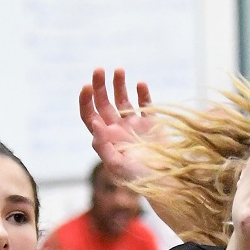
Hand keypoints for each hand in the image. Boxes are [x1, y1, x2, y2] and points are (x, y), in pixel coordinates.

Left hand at [79, 68, 158, 183]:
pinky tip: (141, 84)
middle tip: (99, 70)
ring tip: (119, 70)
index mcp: (106, 137)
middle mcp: (117, 128)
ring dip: (119, 84)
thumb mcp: (115, 164)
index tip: (87, 86)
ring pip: (122, 99)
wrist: (164, 179)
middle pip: (103, 102)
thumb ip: (102, 145)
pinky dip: (143, 92)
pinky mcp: (152, 122)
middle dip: (99, 85)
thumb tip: (94, 122)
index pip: (89, 114)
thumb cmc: (137, 176)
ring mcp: (135, 124)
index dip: (85, 100)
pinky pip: (145, 103)